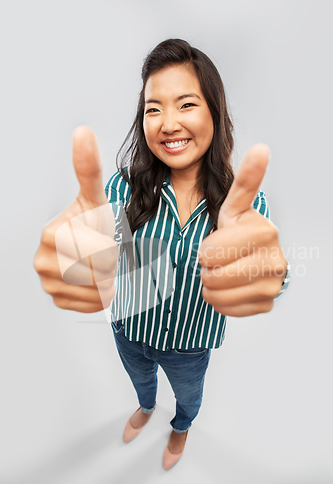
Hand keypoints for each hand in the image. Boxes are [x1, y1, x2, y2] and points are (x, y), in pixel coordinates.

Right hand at [33, 126, 117, 312]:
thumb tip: (82, 131)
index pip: (100, 252)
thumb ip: (88, 169)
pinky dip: (101, 295)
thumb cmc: (92, 222)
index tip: (102, 237)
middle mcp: (42, 260)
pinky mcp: (56, 300)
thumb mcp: (94, 197)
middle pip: (99, 272)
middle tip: (104, 252)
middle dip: (111, 263)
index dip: (112, 246)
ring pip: (98, 290)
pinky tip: (95, 280)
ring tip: (100, 265)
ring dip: (108, 279)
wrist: (87, 247)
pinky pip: (92, 304)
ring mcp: (47, 283)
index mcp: (51, 234)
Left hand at [199, 144, 286, 316]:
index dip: (205, 249)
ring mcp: (273, 286)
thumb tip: (262, 147)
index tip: (218, 243)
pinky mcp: (267, 305)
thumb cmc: (237, 231)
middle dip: (207, 267)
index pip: (209, 253)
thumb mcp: (235, 206)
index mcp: (265, 232)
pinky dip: (220, 300)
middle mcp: (275, 261)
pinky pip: (225, 310)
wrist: (252, 258)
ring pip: (215, 295)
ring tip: (223, 271)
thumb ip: (246, 181)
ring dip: (210, 285)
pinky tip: (230, 287)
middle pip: (211, 276)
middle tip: (220, 258)